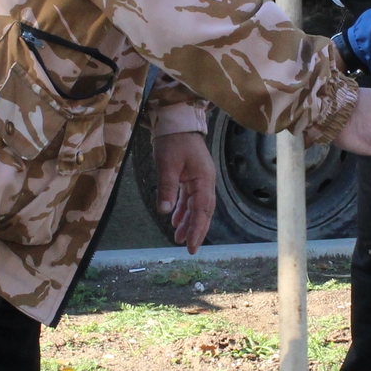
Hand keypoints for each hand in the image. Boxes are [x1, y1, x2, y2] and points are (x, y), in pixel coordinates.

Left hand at [152, 129, 216, 251]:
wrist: (176, 121)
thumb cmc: (173, 140)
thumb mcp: (167, 164)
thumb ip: (167, 188)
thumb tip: (165, 211)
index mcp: (204, 179)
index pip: (202, 210)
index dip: (197, 229)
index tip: (190, 246)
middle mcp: (205, 182)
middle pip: (203, 211)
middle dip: (196, 230)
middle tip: (189, 249)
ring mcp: (199, 180)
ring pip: (196, 207)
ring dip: (188, 222)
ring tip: (178, 238)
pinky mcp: (191, 178)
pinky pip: (189, 199)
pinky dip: (183, 210)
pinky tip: (175, 221)